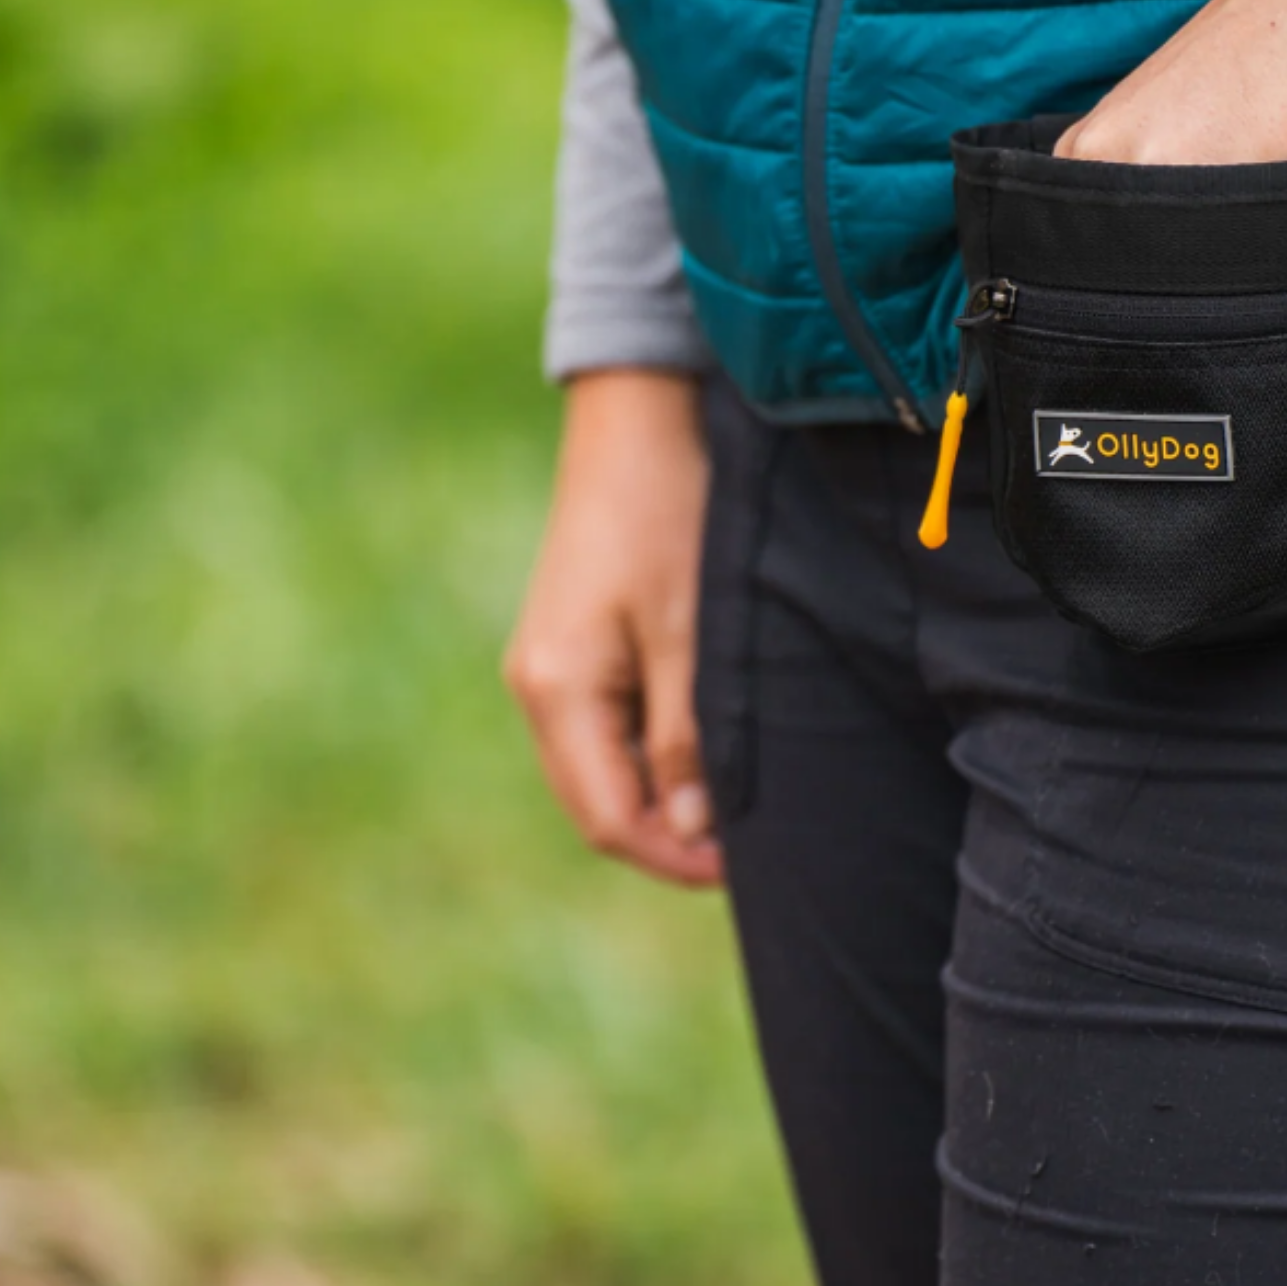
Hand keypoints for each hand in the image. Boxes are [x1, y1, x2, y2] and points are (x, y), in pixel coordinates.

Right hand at [504, 369, 721, 887]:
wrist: (637, 419)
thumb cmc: (667, 516)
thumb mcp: (688, 632)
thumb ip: (685, 736)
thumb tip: (691, 826)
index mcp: (558, 691)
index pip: (609, 819)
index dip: (676, 857)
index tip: (746, 866)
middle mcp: (537, 686)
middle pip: (598, 803)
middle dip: (669, 835)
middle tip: (749, 845)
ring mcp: (548, 664)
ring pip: (602, 768)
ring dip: (661, 794)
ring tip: (734, 798)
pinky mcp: (569, 642)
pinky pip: (604, 727)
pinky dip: (650, 751)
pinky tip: (701, 745)